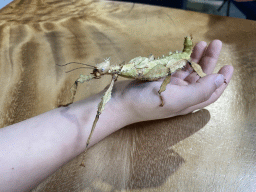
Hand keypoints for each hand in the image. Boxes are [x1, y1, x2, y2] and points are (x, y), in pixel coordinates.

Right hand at [112, 40, 233, 123]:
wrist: (121, 102)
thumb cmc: (148, 103)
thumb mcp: (177, 99)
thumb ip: (200, 90)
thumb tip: (221, 79)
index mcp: (188, 103)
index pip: (211, 93)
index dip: (222, 81)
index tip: (228, 66)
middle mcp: (182, 95)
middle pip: (201, 78)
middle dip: (209, 62)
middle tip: (215, 44)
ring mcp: (170, 86)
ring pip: (188, 71)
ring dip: (197, 58)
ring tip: (203, 44)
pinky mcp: (160, 78)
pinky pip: (175, 67)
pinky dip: (182, 58)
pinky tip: (186, 51)